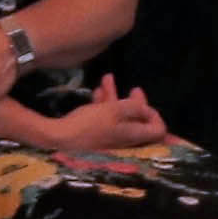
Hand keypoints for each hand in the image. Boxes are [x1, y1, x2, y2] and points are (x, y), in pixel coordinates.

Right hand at [19, 82, 171, 154]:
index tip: (145, 104)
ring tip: (108, 78)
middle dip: (136, 103)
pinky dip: (104, 105)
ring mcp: (111, 138)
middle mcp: (126, 140)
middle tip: (134, 89)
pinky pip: (106, 119)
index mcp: (134, 135)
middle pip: (139, 122)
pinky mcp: (96, 136)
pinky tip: (97, 90)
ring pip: (120, 117)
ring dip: (116, 97)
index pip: (158, 131)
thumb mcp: (115, 110)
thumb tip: (146, 110)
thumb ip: (135, 108)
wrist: (59, 138)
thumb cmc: (89, 124)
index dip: (156, 116)